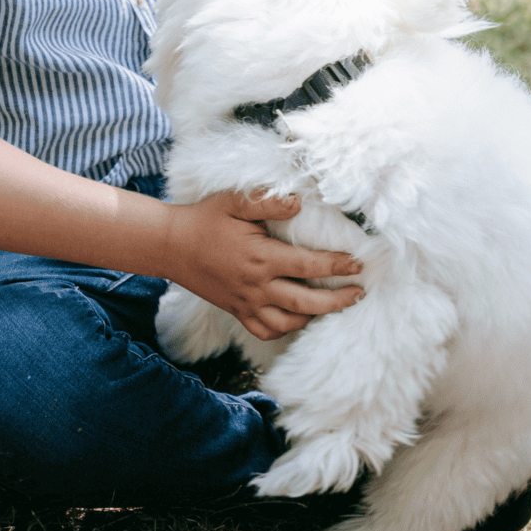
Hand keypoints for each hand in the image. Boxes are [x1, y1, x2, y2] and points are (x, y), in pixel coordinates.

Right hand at [163, 191, 363, 342]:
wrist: (171, 246)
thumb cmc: (205, 219)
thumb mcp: (234, 201)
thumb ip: (268, 200)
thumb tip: (299, 203)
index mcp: (261, 257)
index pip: (310, 265)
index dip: (338, 265)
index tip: (358, 264)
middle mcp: (257, 286)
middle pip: (308, 302)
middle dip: (339, 300)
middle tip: (359, 293)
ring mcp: (246, 303)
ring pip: (290, 322)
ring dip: (316, 317)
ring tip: (334, 306)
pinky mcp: (236, 311)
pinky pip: (266, 330)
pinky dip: (286, 329)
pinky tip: (299, 318)